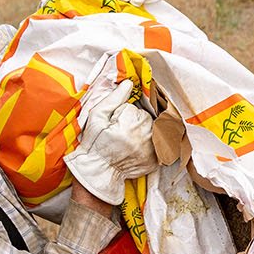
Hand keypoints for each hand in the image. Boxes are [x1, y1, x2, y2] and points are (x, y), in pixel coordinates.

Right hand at [65, 81, 158, 202]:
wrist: (98, 171)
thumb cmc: (95, 143)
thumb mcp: (97, 117)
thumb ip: (114, 99)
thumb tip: (129, 83)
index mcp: (131, 125)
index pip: (136, 109)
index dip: (125, 113)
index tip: (116, 122)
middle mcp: (145, 137)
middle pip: (148, 119)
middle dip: (137, 121)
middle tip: (122, 132)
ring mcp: (152, 151)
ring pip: (155, 130)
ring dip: (146, 131)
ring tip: (130, 139)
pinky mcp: (156, 161)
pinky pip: (159, 144)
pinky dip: (152, 143)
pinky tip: (138, 147)